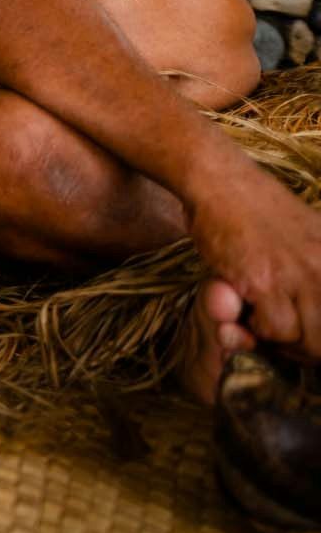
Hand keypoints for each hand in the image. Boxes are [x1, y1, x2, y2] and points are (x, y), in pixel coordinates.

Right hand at [187, 166, 320, 364]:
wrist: (221, 182)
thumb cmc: (258, 208)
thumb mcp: (309, 236)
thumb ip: (314, 273)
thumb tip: (305, 323)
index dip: (320, 339)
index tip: (305, 337)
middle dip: (307, 349)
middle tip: (282, 339)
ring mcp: (302, 276)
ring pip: (308, 342)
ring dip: (282, 342)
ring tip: (262, 322)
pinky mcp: (266, 281)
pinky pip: (275, 330)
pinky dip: (258, 330)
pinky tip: (247, 307)